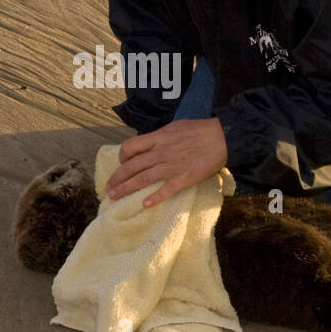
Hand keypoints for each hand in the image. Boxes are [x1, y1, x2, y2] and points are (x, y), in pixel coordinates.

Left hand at [105, 117, 227, 207]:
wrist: (222, 136)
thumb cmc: (200, 130)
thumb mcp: (175, 127)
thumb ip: (161, 137)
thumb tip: (150, 142)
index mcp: (158, 138)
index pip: (130, 147)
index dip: (121, 157)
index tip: (122, 164)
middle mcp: (161, 152)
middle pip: (132, 166)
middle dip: (117, 178)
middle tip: (108, 189)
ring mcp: (172, 166)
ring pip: (143, 178)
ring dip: (126, 189)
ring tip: (114, 197)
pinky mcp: (185, 177)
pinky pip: (167, 189)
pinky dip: (155, 197)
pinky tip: (145, 205)